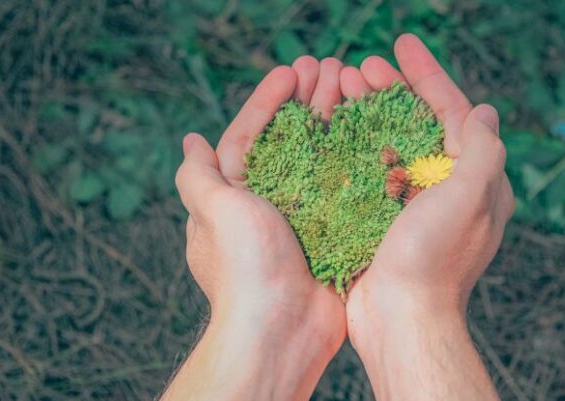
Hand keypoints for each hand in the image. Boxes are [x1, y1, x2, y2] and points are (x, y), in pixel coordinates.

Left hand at [162, 58, 345, 400]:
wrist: (282, 329)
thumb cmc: (245, 267)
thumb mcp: (213, 212)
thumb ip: (198, 175)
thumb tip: (191, 141)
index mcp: (235, 196)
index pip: (250, 135)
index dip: (270, 100)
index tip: (292, 71)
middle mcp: (268, 205)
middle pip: (290, 141)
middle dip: (308, 103)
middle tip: (332, 69)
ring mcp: (302, 219)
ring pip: (321, 159)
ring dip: (334, 122)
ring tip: (354, 88)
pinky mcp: (332, 234)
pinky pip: (345, 188)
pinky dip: (357, 160)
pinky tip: (373, 134)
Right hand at [341, 34, 513, 400]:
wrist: (400, 319)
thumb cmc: (434, 259)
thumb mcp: (468, 198)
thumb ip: (481, 150)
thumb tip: (485, 111)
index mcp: (475, 180)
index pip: (454, 112)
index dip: (429, 75)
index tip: (401, 43)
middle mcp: (448, 188)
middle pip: (419, 124)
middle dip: (391, 90)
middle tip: (359, 67)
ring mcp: (414, 204)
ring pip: (392, 144)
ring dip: (368, 114)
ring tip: (340, 88)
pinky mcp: (385, 219)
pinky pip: (371, 172)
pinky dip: (354, 147)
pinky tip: (333, 130)